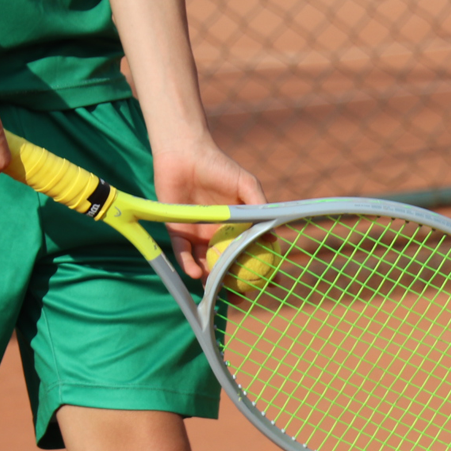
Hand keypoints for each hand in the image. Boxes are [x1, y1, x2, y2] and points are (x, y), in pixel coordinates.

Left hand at [154, 139, 266, 278]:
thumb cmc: (219, 166)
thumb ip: (260, 208)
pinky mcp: (176, 232)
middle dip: (231, 283)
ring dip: (208, 278)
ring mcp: (196, 235)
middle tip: (239, 298)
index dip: (259, 268)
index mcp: (235, 225)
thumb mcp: (246, 185)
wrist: (185, 153)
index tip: (270, 283)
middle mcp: (216, 234)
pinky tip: (195, 272)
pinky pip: (182, 253)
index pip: (248, 251)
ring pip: (204, 263)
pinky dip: (188, 264)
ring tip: (214, 289)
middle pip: (225, 264)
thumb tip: (274, 237)